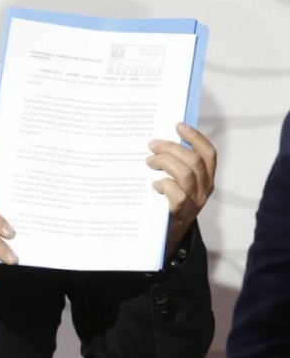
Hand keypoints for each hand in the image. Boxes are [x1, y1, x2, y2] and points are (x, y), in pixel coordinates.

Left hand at [146, 123, 215, 256]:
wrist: (169, 232)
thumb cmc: (171, 199)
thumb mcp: (179, 181)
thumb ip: (176, 163)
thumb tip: (159, 141)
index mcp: (207, 177)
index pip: (208, 153)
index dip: (195, 137)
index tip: (178, 125)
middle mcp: (205, 188)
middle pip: (193, 160)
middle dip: (170, 148)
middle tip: (152, 145)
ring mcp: (195, 200)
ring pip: (184, 173)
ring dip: (163, 162)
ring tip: (149, 162)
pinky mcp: (181, 211)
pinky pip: (175, 192)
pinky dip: (162, 184)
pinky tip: (154, 184)